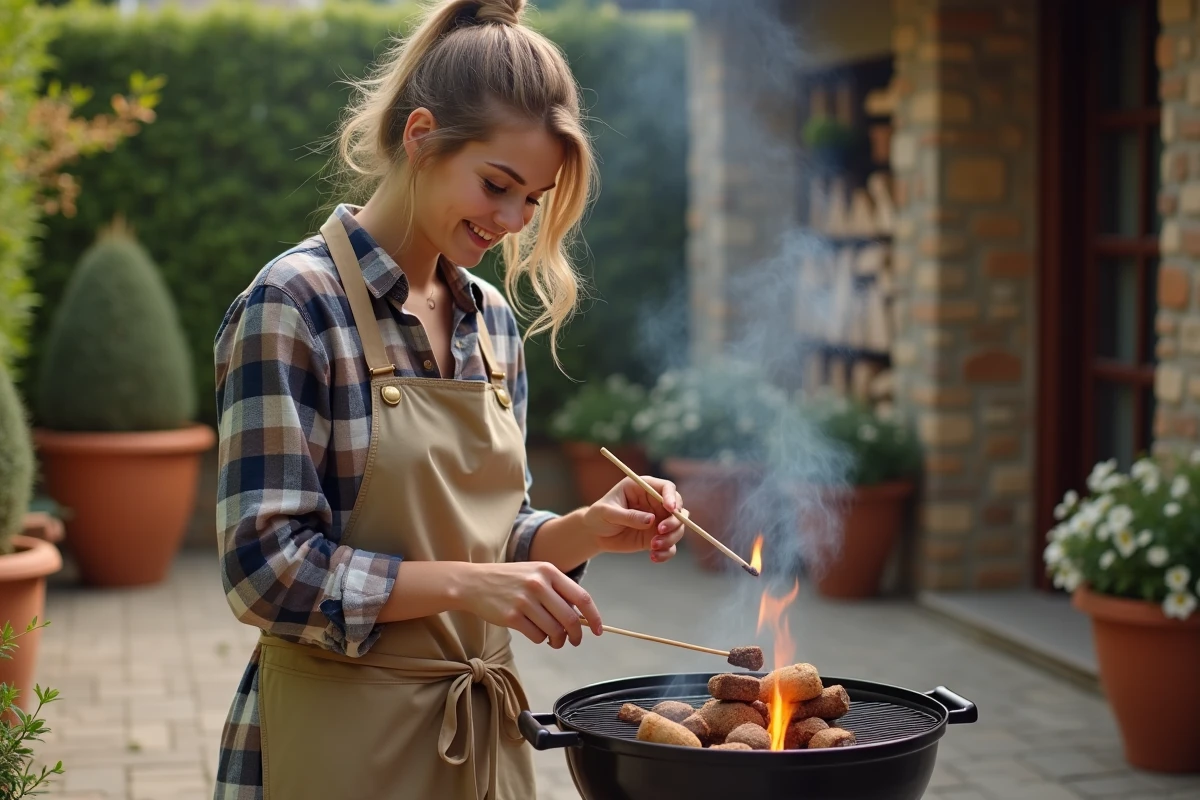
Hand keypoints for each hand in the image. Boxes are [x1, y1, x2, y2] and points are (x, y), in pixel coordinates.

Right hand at [459, 562, 602, 648]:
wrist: (474, 582)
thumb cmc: (509, 580)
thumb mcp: (535, 574)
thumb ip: (558, 590)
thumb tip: (582, 617)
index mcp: (549, 571)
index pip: (582, 597)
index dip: (594, 616)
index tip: (598, 629)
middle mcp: (538, 584)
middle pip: (570, 618)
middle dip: (576, 635)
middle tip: (574, 641)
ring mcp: (524, 600)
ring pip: (554, 630)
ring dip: (557, 640)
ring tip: (552, 638)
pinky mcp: (511, 616)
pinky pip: (537, 636)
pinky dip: (540, 639)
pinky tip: (534, 632)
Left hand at [582, 476, 687, 561]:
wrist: (595, 534)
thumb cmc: (598, 516)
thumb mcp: (608, 513)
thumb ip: (629, 516)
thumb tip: (651, 520)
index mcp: (643, 488)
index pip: (666, 488)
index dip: (672, 497)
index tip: (671, 509)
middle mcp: (654, 503)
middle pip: (677, 509)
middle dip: (674, 521)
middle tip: (660, 531)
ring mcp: (657, 520)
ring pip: (677, 528)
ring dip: (670, 538)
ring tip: (653, 547)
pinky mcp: (656, 536)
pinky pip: (670, 545)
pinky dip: (666, 552)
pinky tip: (654, 557)